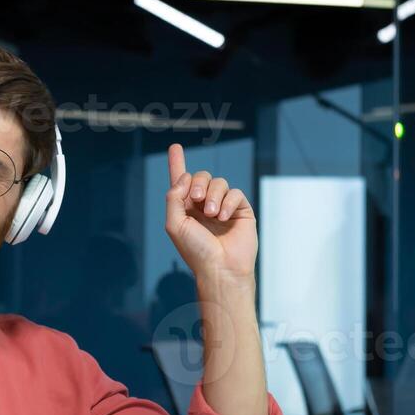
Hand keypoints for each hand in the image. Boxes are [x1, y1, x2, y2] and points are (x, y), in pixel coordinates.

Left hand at [163, 144, 255, 282]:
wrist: (220, 268)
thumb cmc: (196, 251)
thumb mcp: (175, 224)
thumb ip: (173, 198)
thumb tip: (184, 177)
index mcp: (186, 208)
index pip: (181, 181)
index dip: (177, 163)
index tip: (174, 147)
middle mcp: (203, 205)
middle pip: (201, 176)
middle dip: (198, 182)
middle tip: (196, 199)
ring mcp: (223, 206)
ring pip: (219, 182)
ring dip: (213, 195)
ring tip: (212, 215)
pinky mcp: (240, 210)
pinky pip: (235, 193)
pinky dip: (228, 202)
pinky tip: (223, 218)